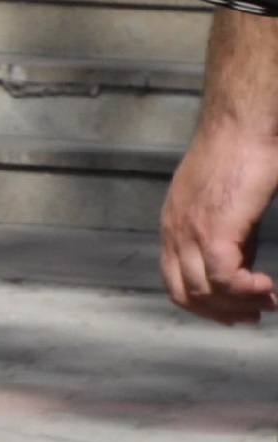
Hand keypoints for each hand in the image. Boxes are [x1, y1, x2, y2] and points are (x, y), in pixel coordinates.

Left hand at [161, 108, 276, 325]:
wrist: (244, 127)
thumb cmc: (243, 158)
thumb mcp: (229, 209)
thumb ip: (231, 239)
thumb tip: (243, 269)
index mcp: (174, 227)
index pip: (175, 283)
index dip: (206, 305)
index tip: (237, 311)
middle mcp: (173, 232)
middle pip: (185, 294)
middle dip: (221, 312)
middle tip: (255, 314)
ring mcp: (188, 231)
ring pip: (203, 291)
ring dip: (238, 304)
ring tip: (267, 301)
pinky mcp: (212, 229)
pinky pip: (221, 277)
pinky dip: (244, 290)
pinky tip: (266, 287)